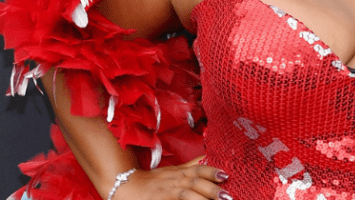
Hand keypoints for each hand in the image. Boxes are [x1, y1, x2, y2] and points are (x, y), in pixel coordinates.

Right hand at [112, 157, 230, 199]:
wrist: (126, 186)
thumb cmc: (153, 180)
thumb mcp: (173, 170)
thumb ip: (190, 166)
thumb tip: (207, 157)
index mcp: (180, 172)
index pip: (199, 169)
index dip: (212, 172)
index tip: (226, 175)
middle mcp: (175, 180)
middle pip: (195, 182)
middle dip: (212, 188)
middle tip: (228, 196)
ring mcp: (167, 191)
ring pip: (187, 194)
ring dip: (203, 198)